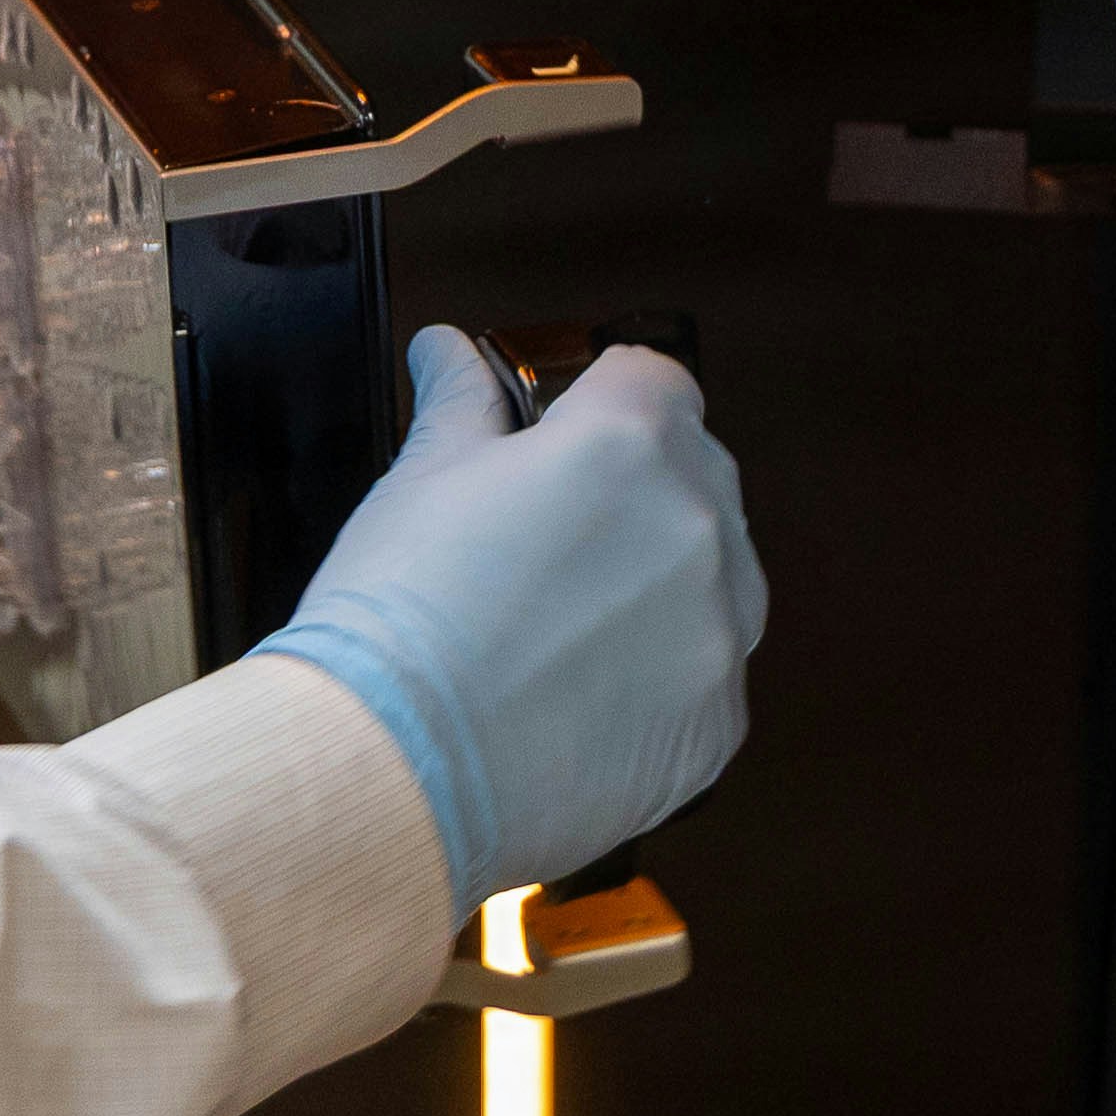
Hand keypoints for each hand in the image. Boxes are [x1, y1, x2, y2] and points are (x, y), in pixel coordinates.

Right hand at [253, 326, 763, 917]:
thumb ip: (460, 404)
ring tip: (564, 629)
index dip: (605, 403)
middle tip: (552, 540)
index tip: (568, 438)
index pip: (655, 381)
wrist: (397, 764)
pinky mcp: (716, 725)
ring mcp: (717, 633)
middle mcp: (694, 527)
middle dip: (638, 491)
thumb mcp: (418, 480)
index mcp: (627, 443)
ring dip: (662, 587)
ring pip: (715, 581)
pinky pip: (708, 680)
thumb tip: (448, 351)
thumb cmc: (399, 616)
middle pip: (697, 475)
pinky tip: (580, 699)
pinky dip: (661, 683)